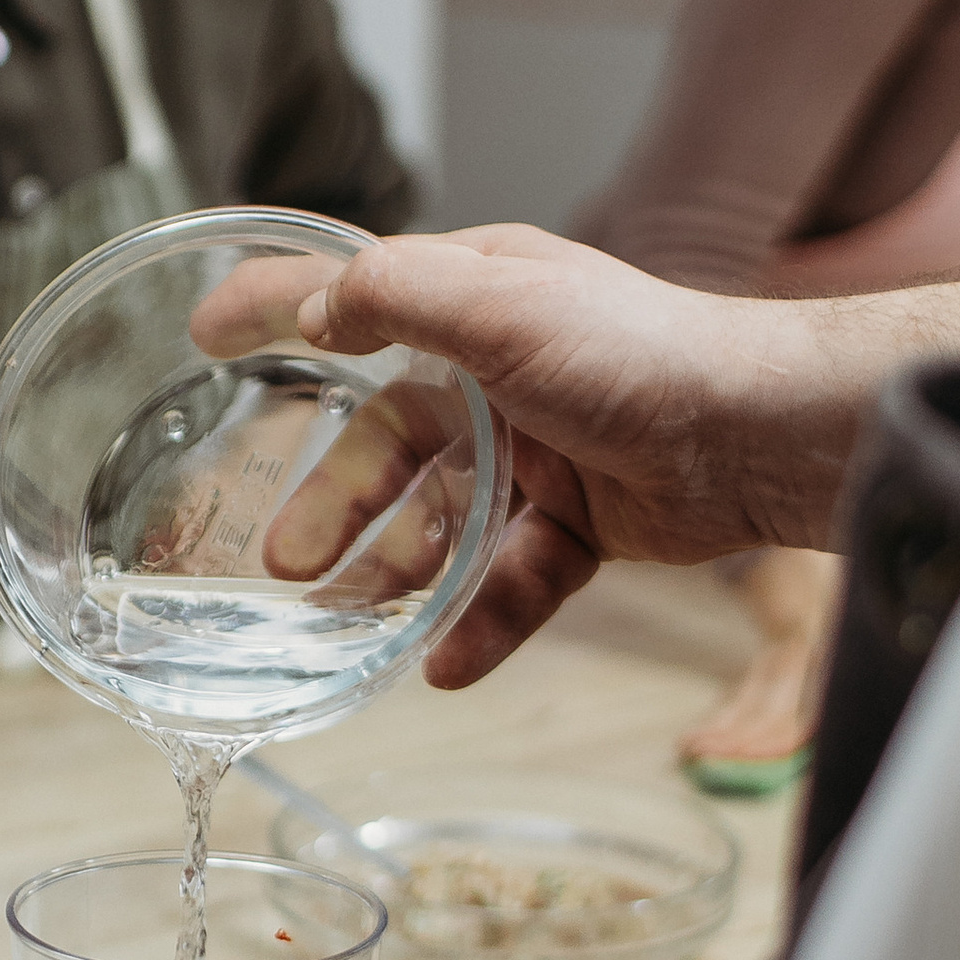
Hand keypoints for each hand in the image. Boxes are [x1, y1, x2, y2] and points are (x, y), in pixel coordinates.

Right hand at [192, 226, 837, 688]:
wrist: (757, 435)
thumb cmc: (639, 351)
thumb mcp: (504, 305)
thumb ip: (400, 296)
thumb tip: (313, 305)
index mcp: (473, 303)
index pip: (351, 301)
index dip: (274, 312)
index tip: (202, 335)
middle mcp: (496, 374)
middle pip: (387, 443)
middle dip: (332, 503)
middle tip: (282, 562)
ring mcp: (538, 452)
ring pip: (441, 522)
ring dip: (393, 572)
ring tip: (349, 621)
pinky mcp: (579, 521)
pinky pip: (510, 579)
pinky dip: (480, 621)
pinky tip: (446, 664)